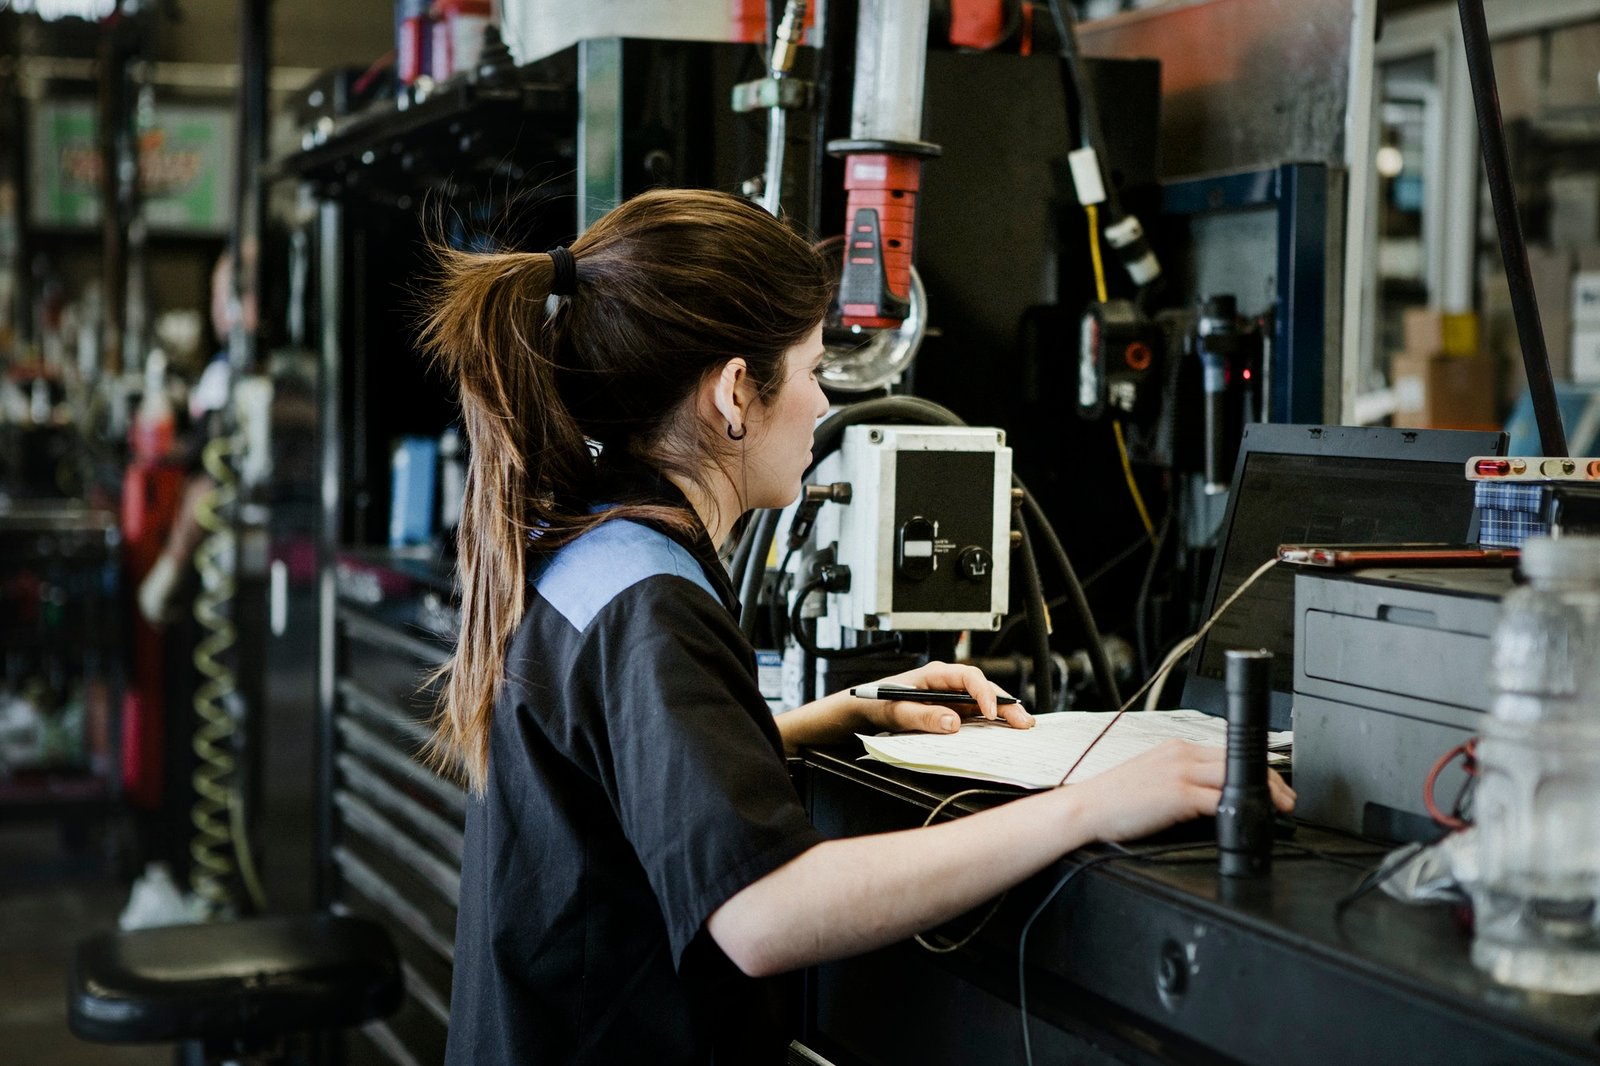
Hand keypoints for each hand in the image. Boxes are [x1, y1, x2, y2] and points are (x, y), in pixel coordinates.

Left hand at [856, 660, 1034, 734]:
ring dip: (1004, 712)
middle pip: (983, 687)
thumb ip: (923, 717)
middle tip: (1023, 721)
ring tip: (1024, 725)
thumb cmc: (880, 704)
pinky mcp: (954, 709)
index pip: (968, 677)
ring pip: (984, 700)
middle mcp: (948, 682)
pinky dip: (994, 720)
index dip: (982, 693)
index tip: (990, 712)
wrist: (868, 708)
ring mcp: (953, 696)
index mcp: (935, 675)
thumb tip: (952, 722)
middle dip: (1004, 703)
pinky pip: (977, 712)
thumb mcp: (896, 712)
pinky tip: (1008, 729)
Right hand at [1066, 740, 1295, 842]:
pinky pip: (1220, 799)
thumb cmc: (1112, 800)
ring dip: (1264, 793)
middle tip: (1286, 800)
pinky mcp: (1178, 795)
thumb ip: (1181, 780)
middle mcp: (1180, 754)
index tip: (1270, 783)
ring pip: (1234, 776)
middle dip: (1269, 780)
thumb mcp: (1151, 778)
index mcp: (1174, 748)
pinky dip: (1240, 807)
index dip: (1255, 767)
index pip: (1226, 751)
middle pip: (1237, 760)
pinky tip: (1251, 817)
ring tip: (1279, 809)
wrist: (1086, 809)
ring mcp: (1179, 773)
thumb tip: (1210, 797)